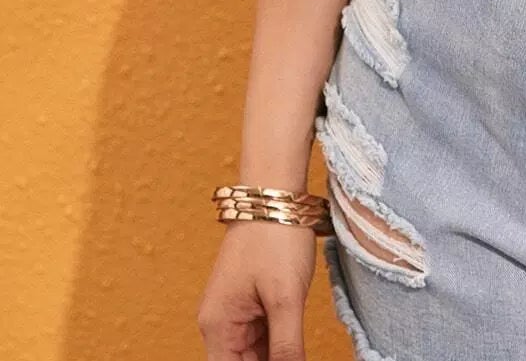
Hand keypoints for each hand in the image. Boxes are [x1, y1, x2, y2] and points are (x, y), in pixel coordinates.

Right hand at [197, 220, 315, 359]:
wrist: (275, 192)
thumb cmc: (275, 237)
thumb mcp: (285, 297)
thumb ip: (286, 346)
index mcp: (218, 328)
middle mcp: (221, 325)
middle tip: (297, 357)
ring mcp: (237, 314)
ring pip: (256, 355)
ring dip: (277, 357)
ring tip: (297, 349)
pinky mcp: (253, 304)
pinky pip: (265, 338)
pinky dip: (280, 346)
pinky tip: (296, 348)